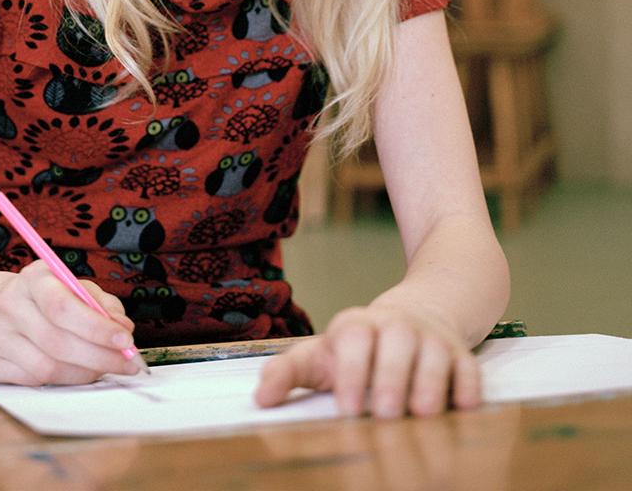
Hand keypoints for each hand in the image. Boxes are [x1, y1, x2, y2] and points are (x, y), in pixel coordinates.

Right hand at [0, 259, 138, 385]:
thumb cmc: (48, 298)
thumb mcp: (77, 288)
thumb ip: (104, 306)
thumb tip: (123, 330)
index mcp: (34, 278)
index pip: (64, 307)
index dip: (97, 328)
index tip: (126, 341)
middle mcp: (8, 304)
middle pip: (57, 343)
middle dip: (99, 358)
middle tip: (126, 363)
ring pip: (46, 369)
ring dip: (83, 374)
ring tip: (101, 368)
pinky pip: (31, 382)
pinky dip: (61, 381)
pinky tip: (74, 372)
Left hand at [254, 304, 480, 417]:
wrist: (417, 314)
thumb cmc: (359, 348)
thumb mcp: (321, 355)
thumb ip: (289, 372)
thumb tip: (259, 398)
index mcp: (356, 326)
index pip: (353, 337)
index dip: (350, 370)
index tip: (347, 407)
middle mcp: (395, 326)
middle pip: (394, 342)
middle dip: (390, 377)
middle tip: (385, 414)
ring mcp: (431, 338)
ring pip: (433, 352)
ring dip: (429, 382)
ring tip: (422, 413)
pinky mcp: (460, 354)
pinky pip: (468, 366)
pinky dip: (467, 385)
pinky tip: (464, 406)